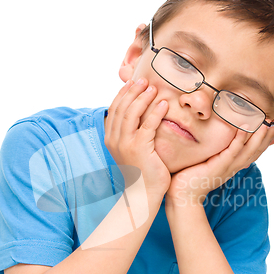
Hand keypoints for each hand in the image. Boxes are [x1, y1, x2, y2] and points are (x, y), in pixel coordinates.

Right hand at [105, 78, 170, 197]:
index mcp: (110, 139)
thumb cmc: (142, 172)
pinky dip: (155, 112)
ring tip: (153, 87)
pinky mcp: (139, 148)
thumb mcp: (133, 150)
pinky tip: (163, 104)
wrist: (144, 193)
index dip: (122, 94)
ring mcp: (125, 144)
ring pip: (131, 113)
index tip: (132, 82)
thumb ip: (132, 133)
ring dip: (142, 97)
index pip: (114, 109)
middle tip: (144, 79)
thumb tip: (140, 115)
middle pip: (121, 107)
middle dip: (132, 91)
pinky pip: (147, 125)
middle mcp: (114, 140)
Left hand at [165, 122, 273, 207]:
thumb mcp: (206, 163)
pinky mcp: (219, 166)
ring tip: (267, 123)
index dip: (265, 142)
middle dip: (267, 138)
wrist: (182, 194)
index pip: (253, 152)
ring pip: (248, 150)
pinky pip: (233, 150)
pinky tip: (245, 128)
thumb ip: (213, 153)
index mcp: (232, 166)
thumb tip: (212, 141)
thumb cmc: (190, 177)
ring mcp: (227, 167)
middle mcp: (233, 167)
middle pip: (255, 151)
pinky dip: (240, 139)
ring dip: (259, 137)